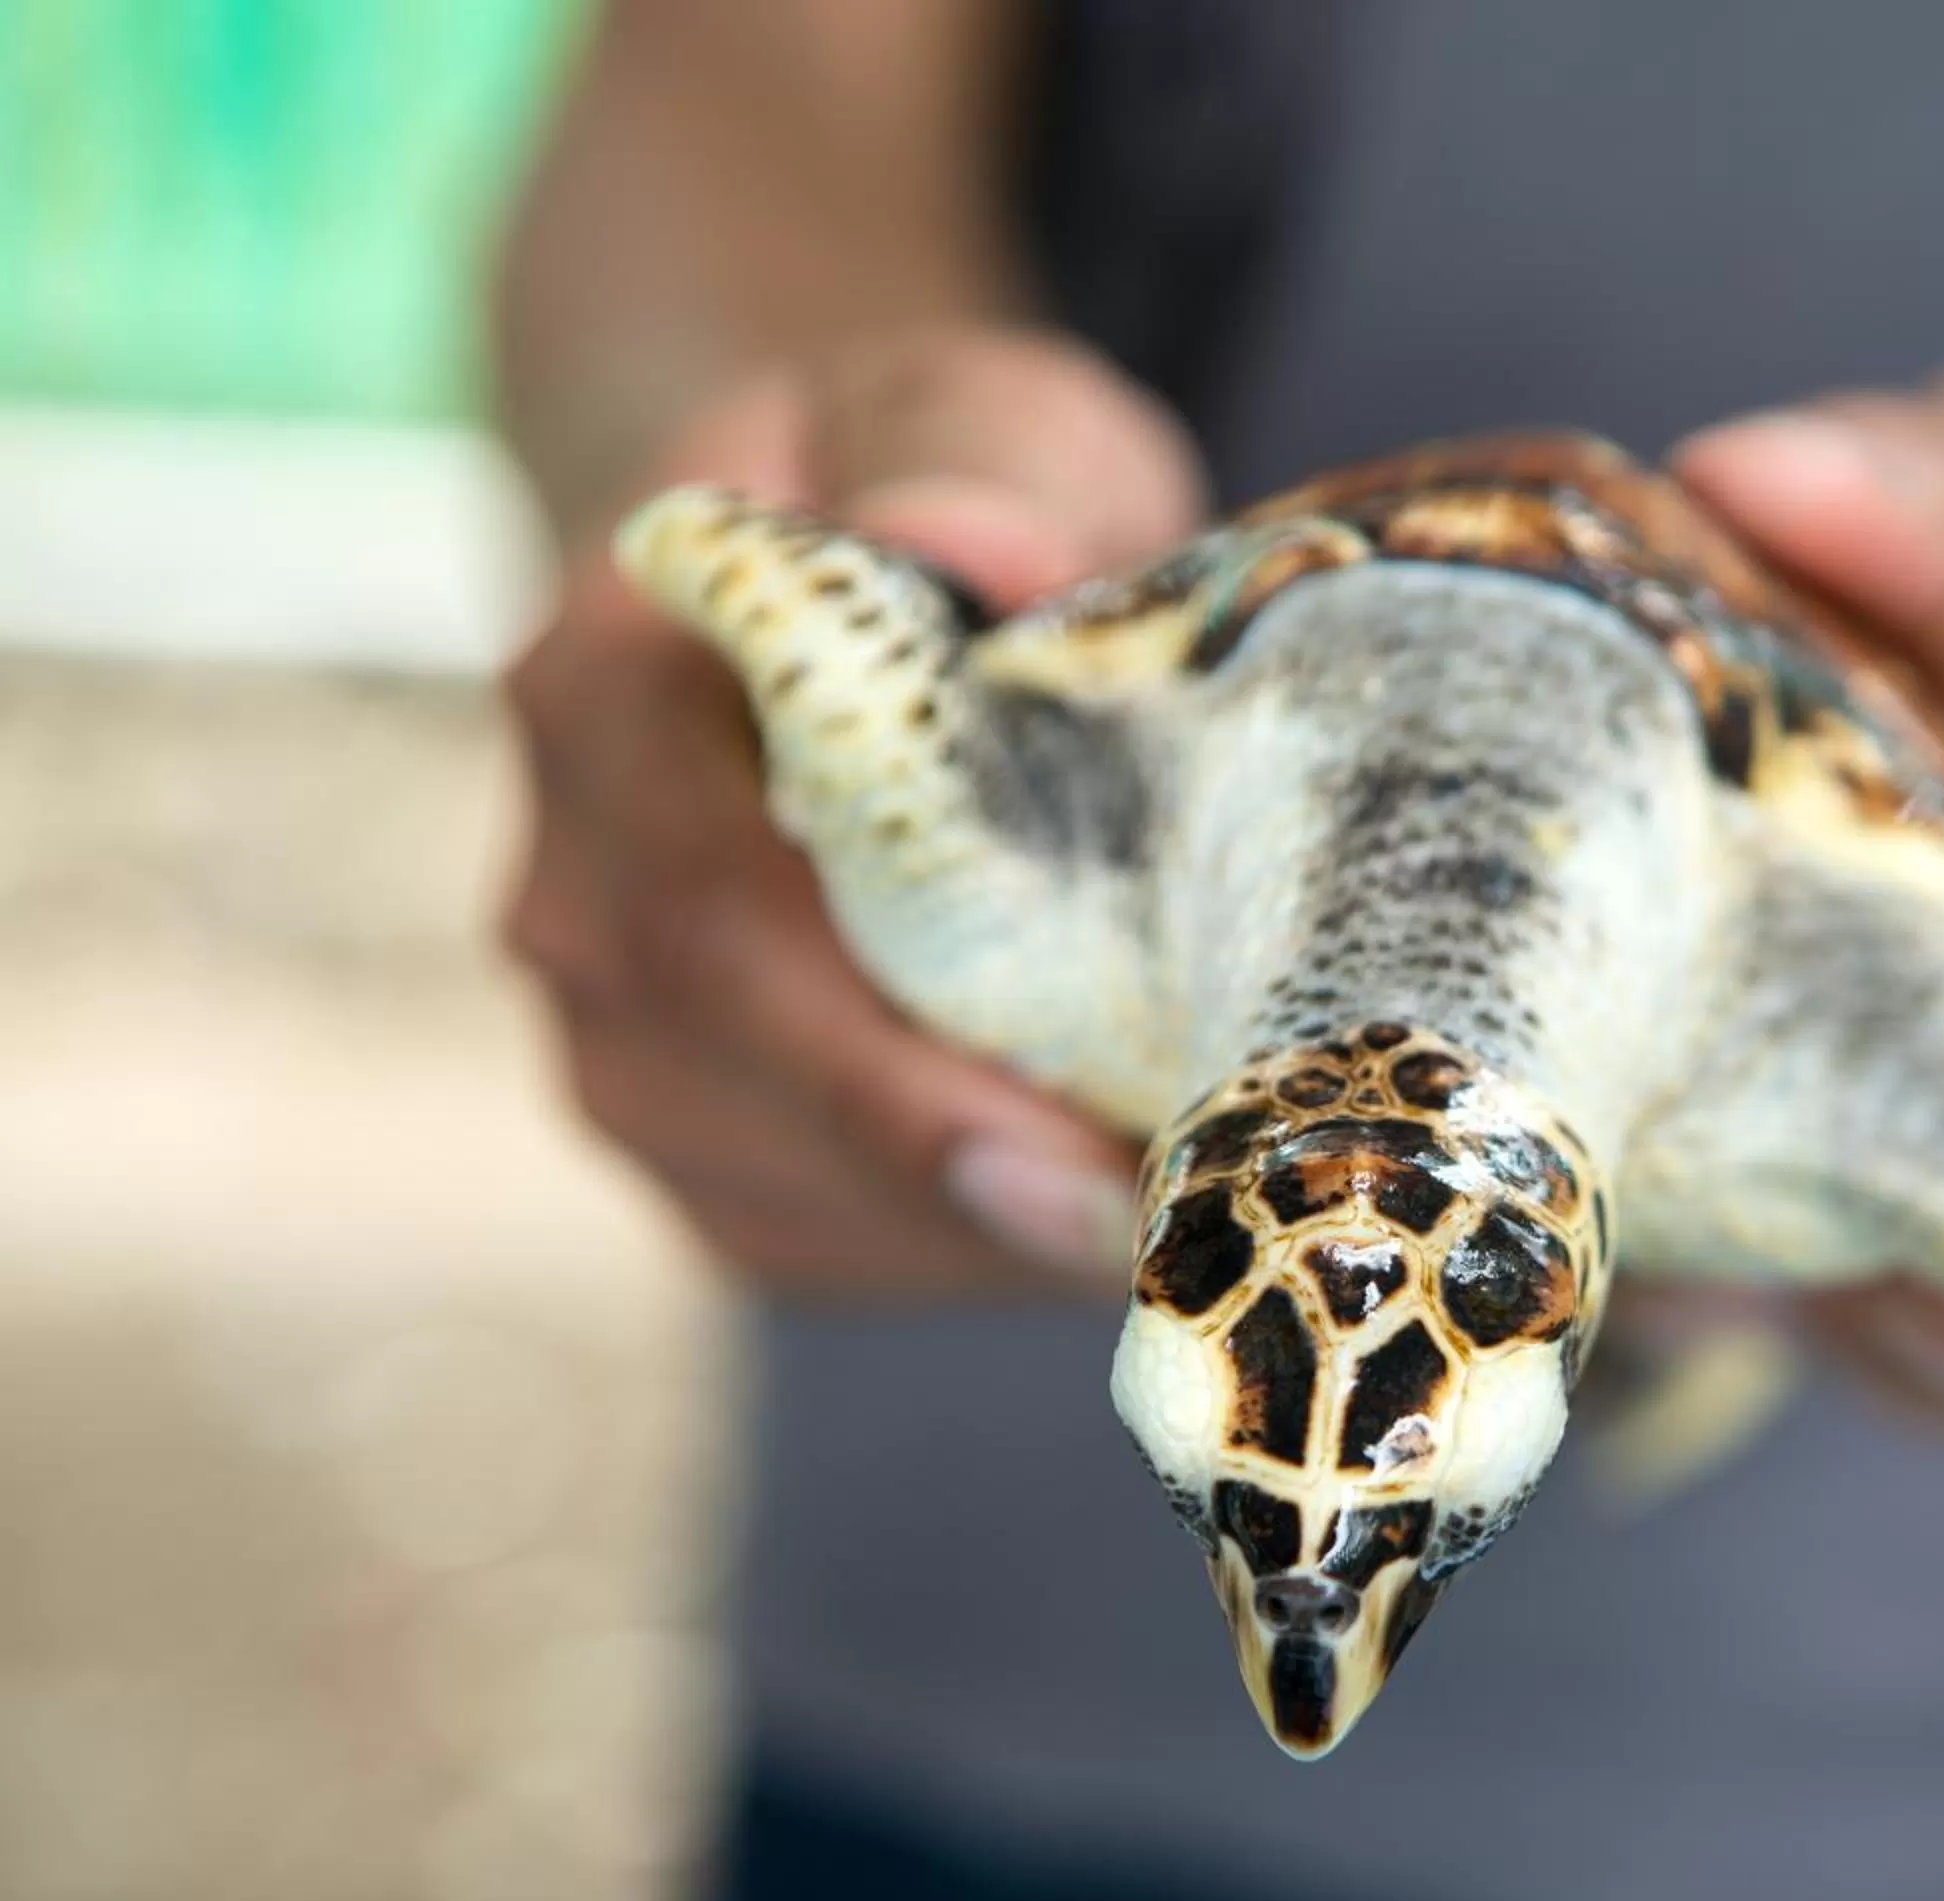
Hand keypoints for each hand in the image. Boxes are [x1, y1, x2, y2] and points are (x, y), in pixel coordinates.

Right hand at [502, 328, 1201, 1292]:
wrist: (828, 562)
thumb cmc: (925, 486)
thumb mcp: (974, 416)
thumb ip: (975, 467)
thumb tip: (971, 545)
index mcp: (600, 697)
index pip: (713, 916)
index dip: (882, 1063)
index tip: (1062, 1148)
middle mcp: (574, 888)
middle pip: (745, 1089)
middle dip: (967, 1186)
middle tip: (1172, 1234)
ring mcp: (615, 1028)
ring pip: (784, 1194)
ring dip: (981, 1234)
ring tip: (1178, 1222)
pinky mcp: (697, 1128)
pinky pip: (813, 1236)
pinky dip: (962, 1250)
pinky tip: (1102, 1210)